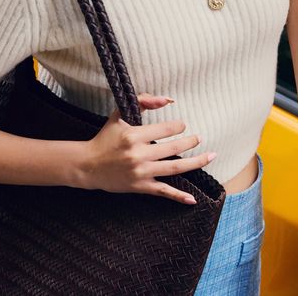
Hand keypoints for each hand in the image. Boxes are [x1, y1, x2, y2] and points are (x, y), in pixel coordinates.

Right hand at [77, 93, 214, 203]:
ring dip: (195, 162)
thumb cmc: (105, 138)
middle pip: (173, 148)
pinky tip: (193, 198)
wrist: (87, 166)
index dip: (178, 127)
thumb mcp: (119, 114)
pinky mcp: (140, 187)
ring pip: (175, 168)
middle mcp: (139, 154)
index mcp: (134, 135)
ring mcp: (141, 172)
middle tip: (199, 138)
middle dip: (190, 142)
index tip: (183, 125)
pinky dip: (179, 196)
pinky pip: (163, 191)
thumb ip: (143, 101)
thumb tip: (168, 99)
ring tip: (210, 156)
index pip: (165, 129)